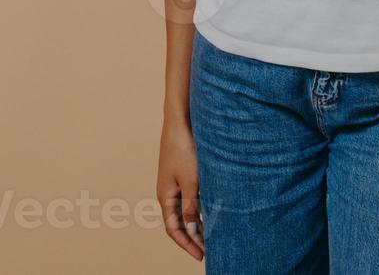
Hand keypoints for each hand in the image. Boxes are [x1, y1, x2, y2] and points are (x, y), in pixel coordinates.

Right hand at [157, 121, 203, 259]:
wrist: (180, 121)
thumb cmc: (184, 149)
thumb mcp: (191, 181)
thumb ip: (191, 206)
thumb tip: (192, 229)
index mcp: (165, 196)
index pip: (174, 229)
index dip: (186, 244)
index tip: (201, 256)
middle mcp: (168, 192)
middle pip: (178, 222)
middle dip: (192, 238)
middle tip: (209, 250)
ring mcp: (175, 182)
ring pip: (185, 210)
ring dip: (197, 223)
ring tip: (212, 235)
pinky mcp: (183, 173)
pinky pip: (190, 198)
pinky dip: (199, 208)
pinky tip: (211, 212)